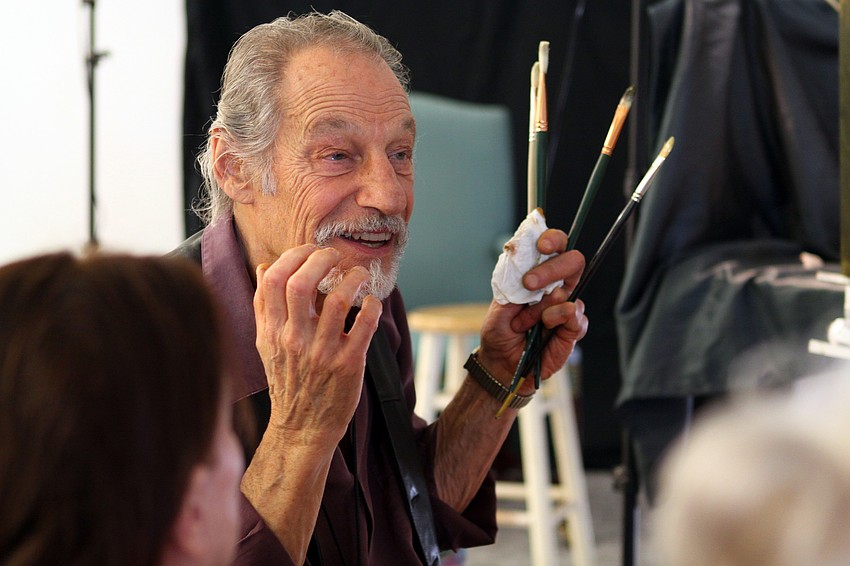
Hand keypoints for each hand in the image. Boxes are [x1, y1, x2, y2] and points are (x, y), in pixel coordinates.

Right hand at [253, 245, 382, 444]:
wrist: (302, 428)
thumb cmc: (288, 381)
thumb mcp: (267, 345)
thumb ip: (264, 307)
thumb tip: (263, 267)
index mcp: (272, 331)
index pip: (274, 279)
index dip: (293, 256)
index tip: (310, 251)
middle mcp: (294, 340)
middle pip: (301, 283)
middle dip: (321, 259)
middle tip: (335, 256)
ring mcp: (322, 353)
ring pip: (338, 300)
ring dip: (353, 277)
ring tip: (359, 274)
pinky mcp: (349, 364)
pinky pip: (365, 324)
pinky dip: (373, 306)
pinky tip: (372, 301)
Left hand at [478, 229, 587, 392]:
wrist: (501, 362)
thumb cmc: (500, 330)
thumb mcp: (501, 301)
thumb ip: (516, 280)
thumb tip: (530, 262)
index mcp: (539, 273)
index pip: (556, 246)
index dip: (554, 239)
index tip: (541, 246)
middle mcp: (558, 286)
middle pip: (573, 261)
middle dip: (551, 269)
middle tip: (529, 284)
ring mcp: (568, 306)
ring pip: (569, 291)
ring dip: (541, 307)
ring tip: (524, 323)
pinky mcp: (574, 328)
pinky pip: (575, 315)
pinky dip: (557, 319)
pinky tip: (544, 328)